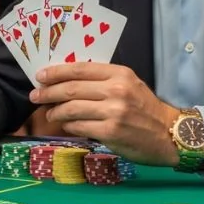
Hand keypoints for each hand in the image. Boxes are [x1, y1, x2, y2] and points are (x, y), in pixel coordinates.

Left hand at [30, 62, 180, 166]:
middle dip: (48, 92)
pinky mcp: (110, 132)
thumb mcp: (128, 84)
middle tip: (35, 95)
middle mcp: (116, 90)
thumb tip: (67, 80)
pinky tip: (65, 125)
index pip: (80, 68)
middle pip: (72, 88)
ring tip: (48, 113)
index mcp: (119, 73)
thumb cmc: (144, 108)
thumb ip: (103, 80)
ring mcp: (113, 112)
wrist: (168, 134)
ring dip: (54, 111)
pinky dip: (68, 126)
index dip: (56, 72)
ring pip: (72, 108)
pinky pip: (79, 127)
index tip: (40, 75)